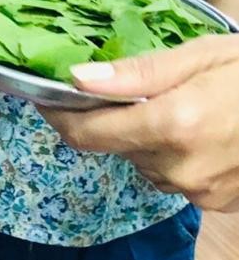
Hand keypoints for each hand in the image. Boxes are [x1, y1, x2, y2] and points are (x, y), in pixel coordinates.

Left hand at [42, 35, 238, 210]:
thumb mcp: (199, 55)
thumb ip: (136, 72)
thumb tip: (75, 79)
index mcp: (172, 125)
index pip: (87, 134)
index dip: (59, 116)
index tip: (45, 96)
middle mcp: (179, 168)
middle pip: (114, 148)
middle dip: (110, 120)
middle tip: (123, 87)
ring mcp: (200, 192)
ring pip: (142, 164)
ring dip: (142, 138)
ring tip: (174, 104)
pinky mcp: (215, 204)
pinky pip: (172, 178)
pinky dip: (170, 155)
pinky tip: (198, 130)